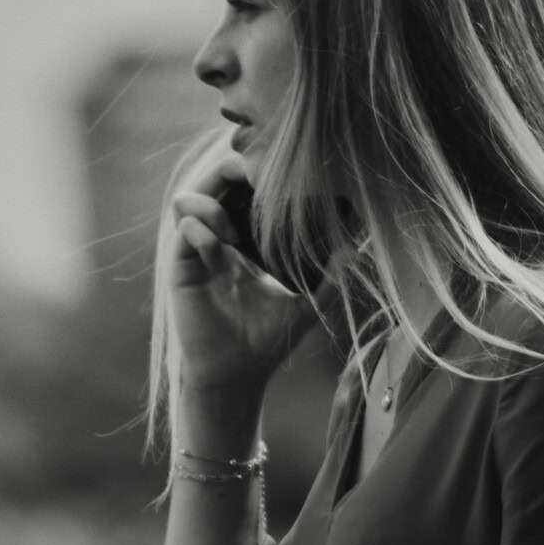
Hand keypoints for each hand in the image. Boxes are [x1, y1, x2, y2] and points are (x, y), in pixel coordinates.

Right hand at [166, 150, 345, 390]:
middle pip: (214, 182)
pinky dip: (202, 230)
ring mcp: (195, 251)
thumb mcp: (308, 303)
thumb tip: (363, 245)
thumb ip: (333, 275)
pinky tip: (223, 249)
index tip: (283, 172)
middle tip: (257, 173)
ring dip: (213, 201)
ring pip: (189, 198)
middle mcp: (216, 238)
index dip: (256, 170)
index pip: (243, 188)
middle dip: (233, 168)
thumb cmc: (268, 341)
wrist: (237, 376)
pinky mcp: (180, 268)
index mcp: (243, 239)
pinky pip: (184, 230)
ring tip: (235, 228)